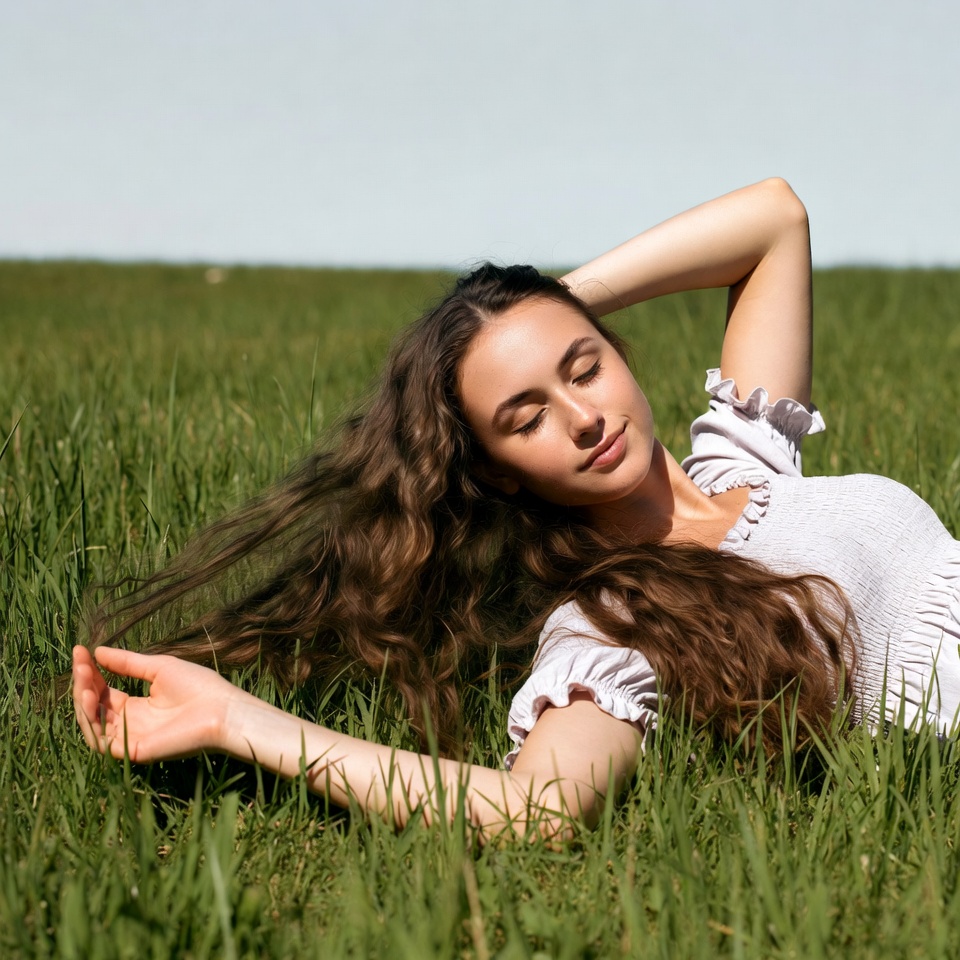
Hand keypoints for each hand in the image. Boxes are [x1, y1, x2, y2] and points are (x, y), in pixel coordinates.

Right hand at [72, 645, 239, 762]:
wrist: (223, 709)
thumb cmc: (199, 687)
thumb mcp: (159, 668)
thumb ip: (128, 662)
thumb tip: (98, 651)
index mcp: (138, 707)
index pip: (104, 693)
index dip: (90, 674)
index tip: (80, 651)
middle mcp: (132, 725)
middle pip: (94, 709)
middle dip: (83, 686)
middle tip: (80, 664)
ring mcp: (132, 739)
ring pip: (93, 726)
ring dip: (83, 704)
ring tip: (85, 682)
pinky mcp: (135, 750)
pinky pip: (103, 742)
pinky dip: (92, 722)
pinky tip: (93, 698)